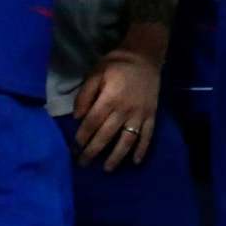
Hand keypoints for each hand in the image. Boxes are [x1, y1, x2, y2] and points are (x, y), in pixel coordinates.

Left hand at [72, 46, 160, 170]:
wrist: (145, 56)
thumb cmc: (117, 65)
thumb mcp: (96, 73)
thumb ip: (85, 94)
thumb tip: (77, 117)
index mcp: (110, 98)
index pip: (92, 123)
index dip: (82, 137)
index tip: (74, 148)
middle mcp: (125, 109)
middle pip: (107, 135)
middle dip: (93, 151)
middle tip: (83, 163)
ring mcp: (140, 113)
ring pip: (127, 139)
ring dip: (117, 156)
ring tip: (107, 168)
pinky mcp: (151, 114)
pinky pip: (147, 135)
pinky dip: (142, 149)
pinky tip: (136, 161)